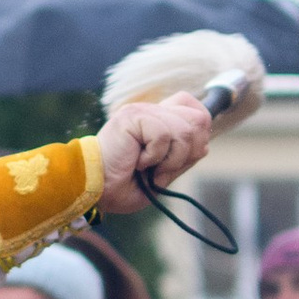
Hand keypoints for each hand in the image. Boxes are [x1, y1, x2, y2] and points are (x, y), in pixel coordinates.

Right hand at [93, 94, 213, 214]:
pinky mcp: (133, 116)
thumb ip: (182, 158)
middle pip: (198, 118)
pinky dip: (155, 157)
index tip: (187, 154)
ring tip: (148, 168)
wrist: (95, 190)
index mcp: (157, 120)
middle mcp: (151, 111)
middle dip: (190, 151)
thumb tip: (204, 145)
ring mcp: (142, 111)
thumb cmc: (121, 186)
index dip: (199, 131)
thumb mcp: (161, 175)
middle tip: (165, 167)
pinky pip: (163, 135)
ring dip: (171, 159)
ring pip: (184, 130)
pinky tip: (138, 162)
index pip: (194, 109)